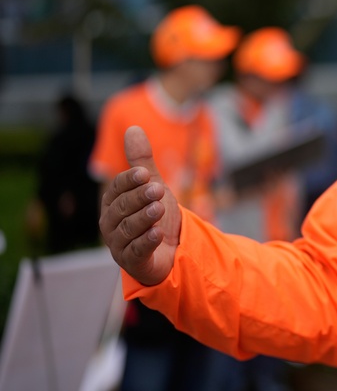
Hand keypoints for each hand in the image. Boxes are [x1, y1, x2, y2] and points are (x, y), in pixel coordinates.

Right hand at [99, 126, 181, 285]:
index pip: (116, 189)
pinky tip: (158, 234)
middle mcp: (111, 223)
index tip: (145, 173)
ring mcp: (119, 244)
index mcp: (112, 203)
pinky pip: (137, 251)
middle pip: (122, 208)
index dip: (129, 181)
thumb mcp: (152, 186)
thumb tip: (133, 128)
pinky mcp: (132, 262)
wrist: (170, 250)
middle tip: (158, 189)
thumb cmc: (155, 216)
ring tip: (160, 209)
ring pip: (129, 229)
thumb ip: (142, 162)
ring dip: (144, 218)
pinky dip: (147, 242)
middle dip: (140, 198)